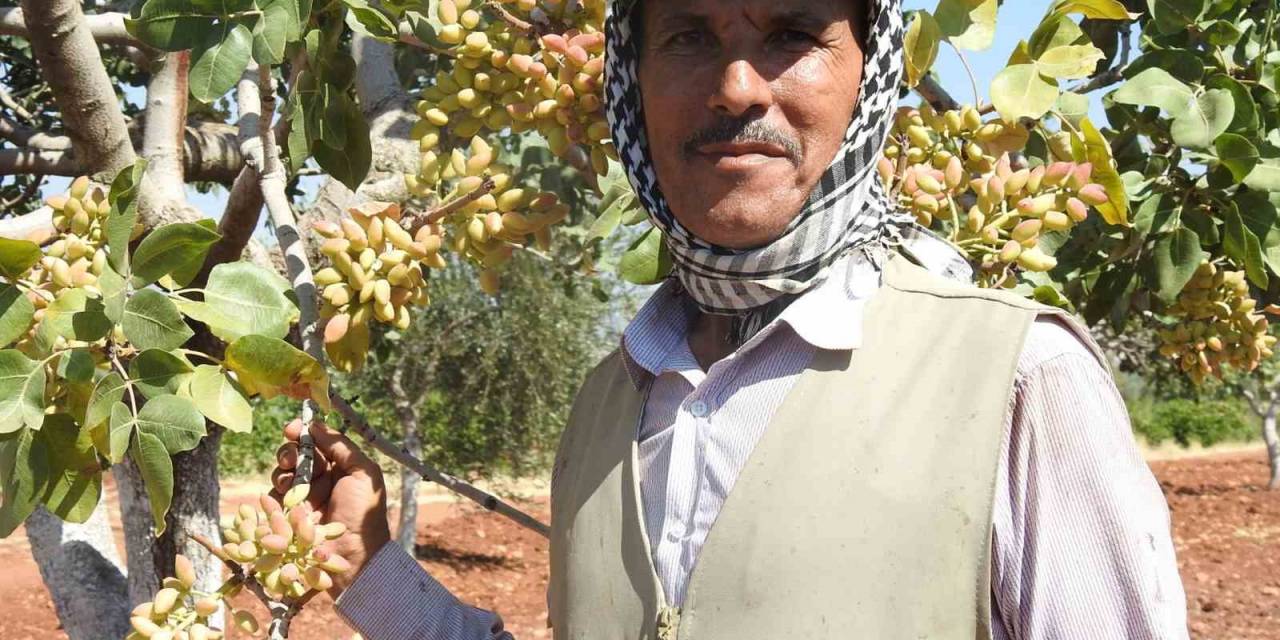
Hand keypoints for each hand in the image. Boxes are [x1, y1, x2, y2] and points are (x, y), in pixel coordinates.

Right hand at [271, 419, 391, 597]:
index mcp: (340, 467)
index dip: (302, 433)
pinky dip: (274, 493)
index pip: (317, 443)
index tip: (291, 429)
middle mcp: (321, 480)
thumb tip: (316, 425)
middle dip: (289, 452)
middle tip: (290, 460)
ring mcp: (303, 498)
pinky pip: (274, 497)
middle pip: (296, 456)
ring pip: (282, 474)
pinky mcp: (288, 516)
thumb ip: (342, 447)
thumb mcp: (363, 474)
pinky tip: (281, 498)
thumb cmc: (362, 514)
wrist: (352, 556)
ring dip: (282, 472)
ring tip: (289, 483)